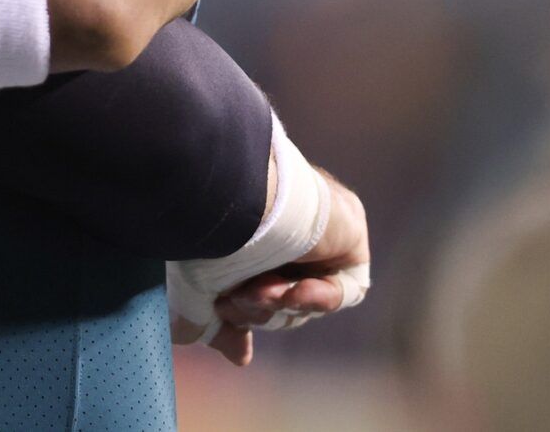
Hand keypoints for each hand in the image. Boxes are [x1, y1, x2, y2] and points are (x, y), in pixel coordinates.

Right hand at [171, 169, 370, 365]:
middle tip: (229, 304)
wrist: (233, 193)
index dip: (245, 316)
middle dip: (256, 311)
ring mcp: (315, 232)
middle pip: (280, 300)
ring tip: (254, 292)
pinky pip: (343, 288)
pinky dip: (317, 298)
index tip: (227, 334)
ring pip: (306, 297)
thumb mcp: (202, 285)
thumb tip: (240, 357)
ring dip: (278, 304)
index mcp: (242, 229)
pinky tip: (293, 291)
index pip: (254, 284)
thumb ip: (220, 323)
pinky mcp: (347, 232)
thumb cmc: (206, 230)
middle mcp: (279, 229)